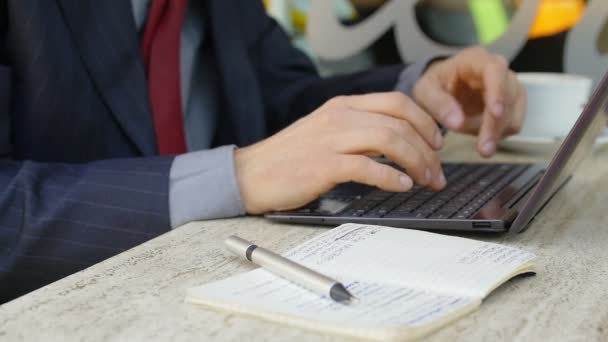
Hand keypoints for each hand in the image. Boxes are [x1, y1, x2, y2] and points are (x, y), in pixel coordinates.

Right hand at [235, 92, 445, 213]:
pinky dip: (392, 177)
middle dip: (428, 150)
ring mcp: (331, 139)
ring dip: (417, 163)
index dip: (425, 122)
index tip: (437, 143)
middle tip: (437, 173)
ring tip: (426, 181)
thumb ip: (357, 131)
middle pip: (400, 123)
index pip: (397, 102)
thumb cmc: (289, 158)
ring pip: (390, 140)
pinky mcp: (323, 165)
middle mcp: (339, 117)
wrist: (250, 174)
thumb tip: (397, 143)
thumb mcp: (325, 132)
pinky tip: (401, 187)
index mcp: (342, 106)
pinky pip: (368, 167)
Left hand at [413, 47, 526, 156]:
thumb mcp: (425, 91)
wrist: (444, 88)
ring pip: (515, 111)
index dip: (498, 91)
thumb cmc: (435, 85)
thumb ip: (437, 103)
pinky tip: (483, 137)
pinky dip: (500, 134)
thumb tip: (457, 122)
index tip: (495, 113)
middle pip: (509, 94)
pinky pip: (514, 122)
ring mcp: (508, 86)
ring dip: (500, 132)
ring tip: (481, 147)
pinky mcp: (512, 104)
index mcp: (475, 60)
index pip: (494, 70)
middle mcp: (498, 69)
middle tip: (484, 149)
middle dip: (497, 123)